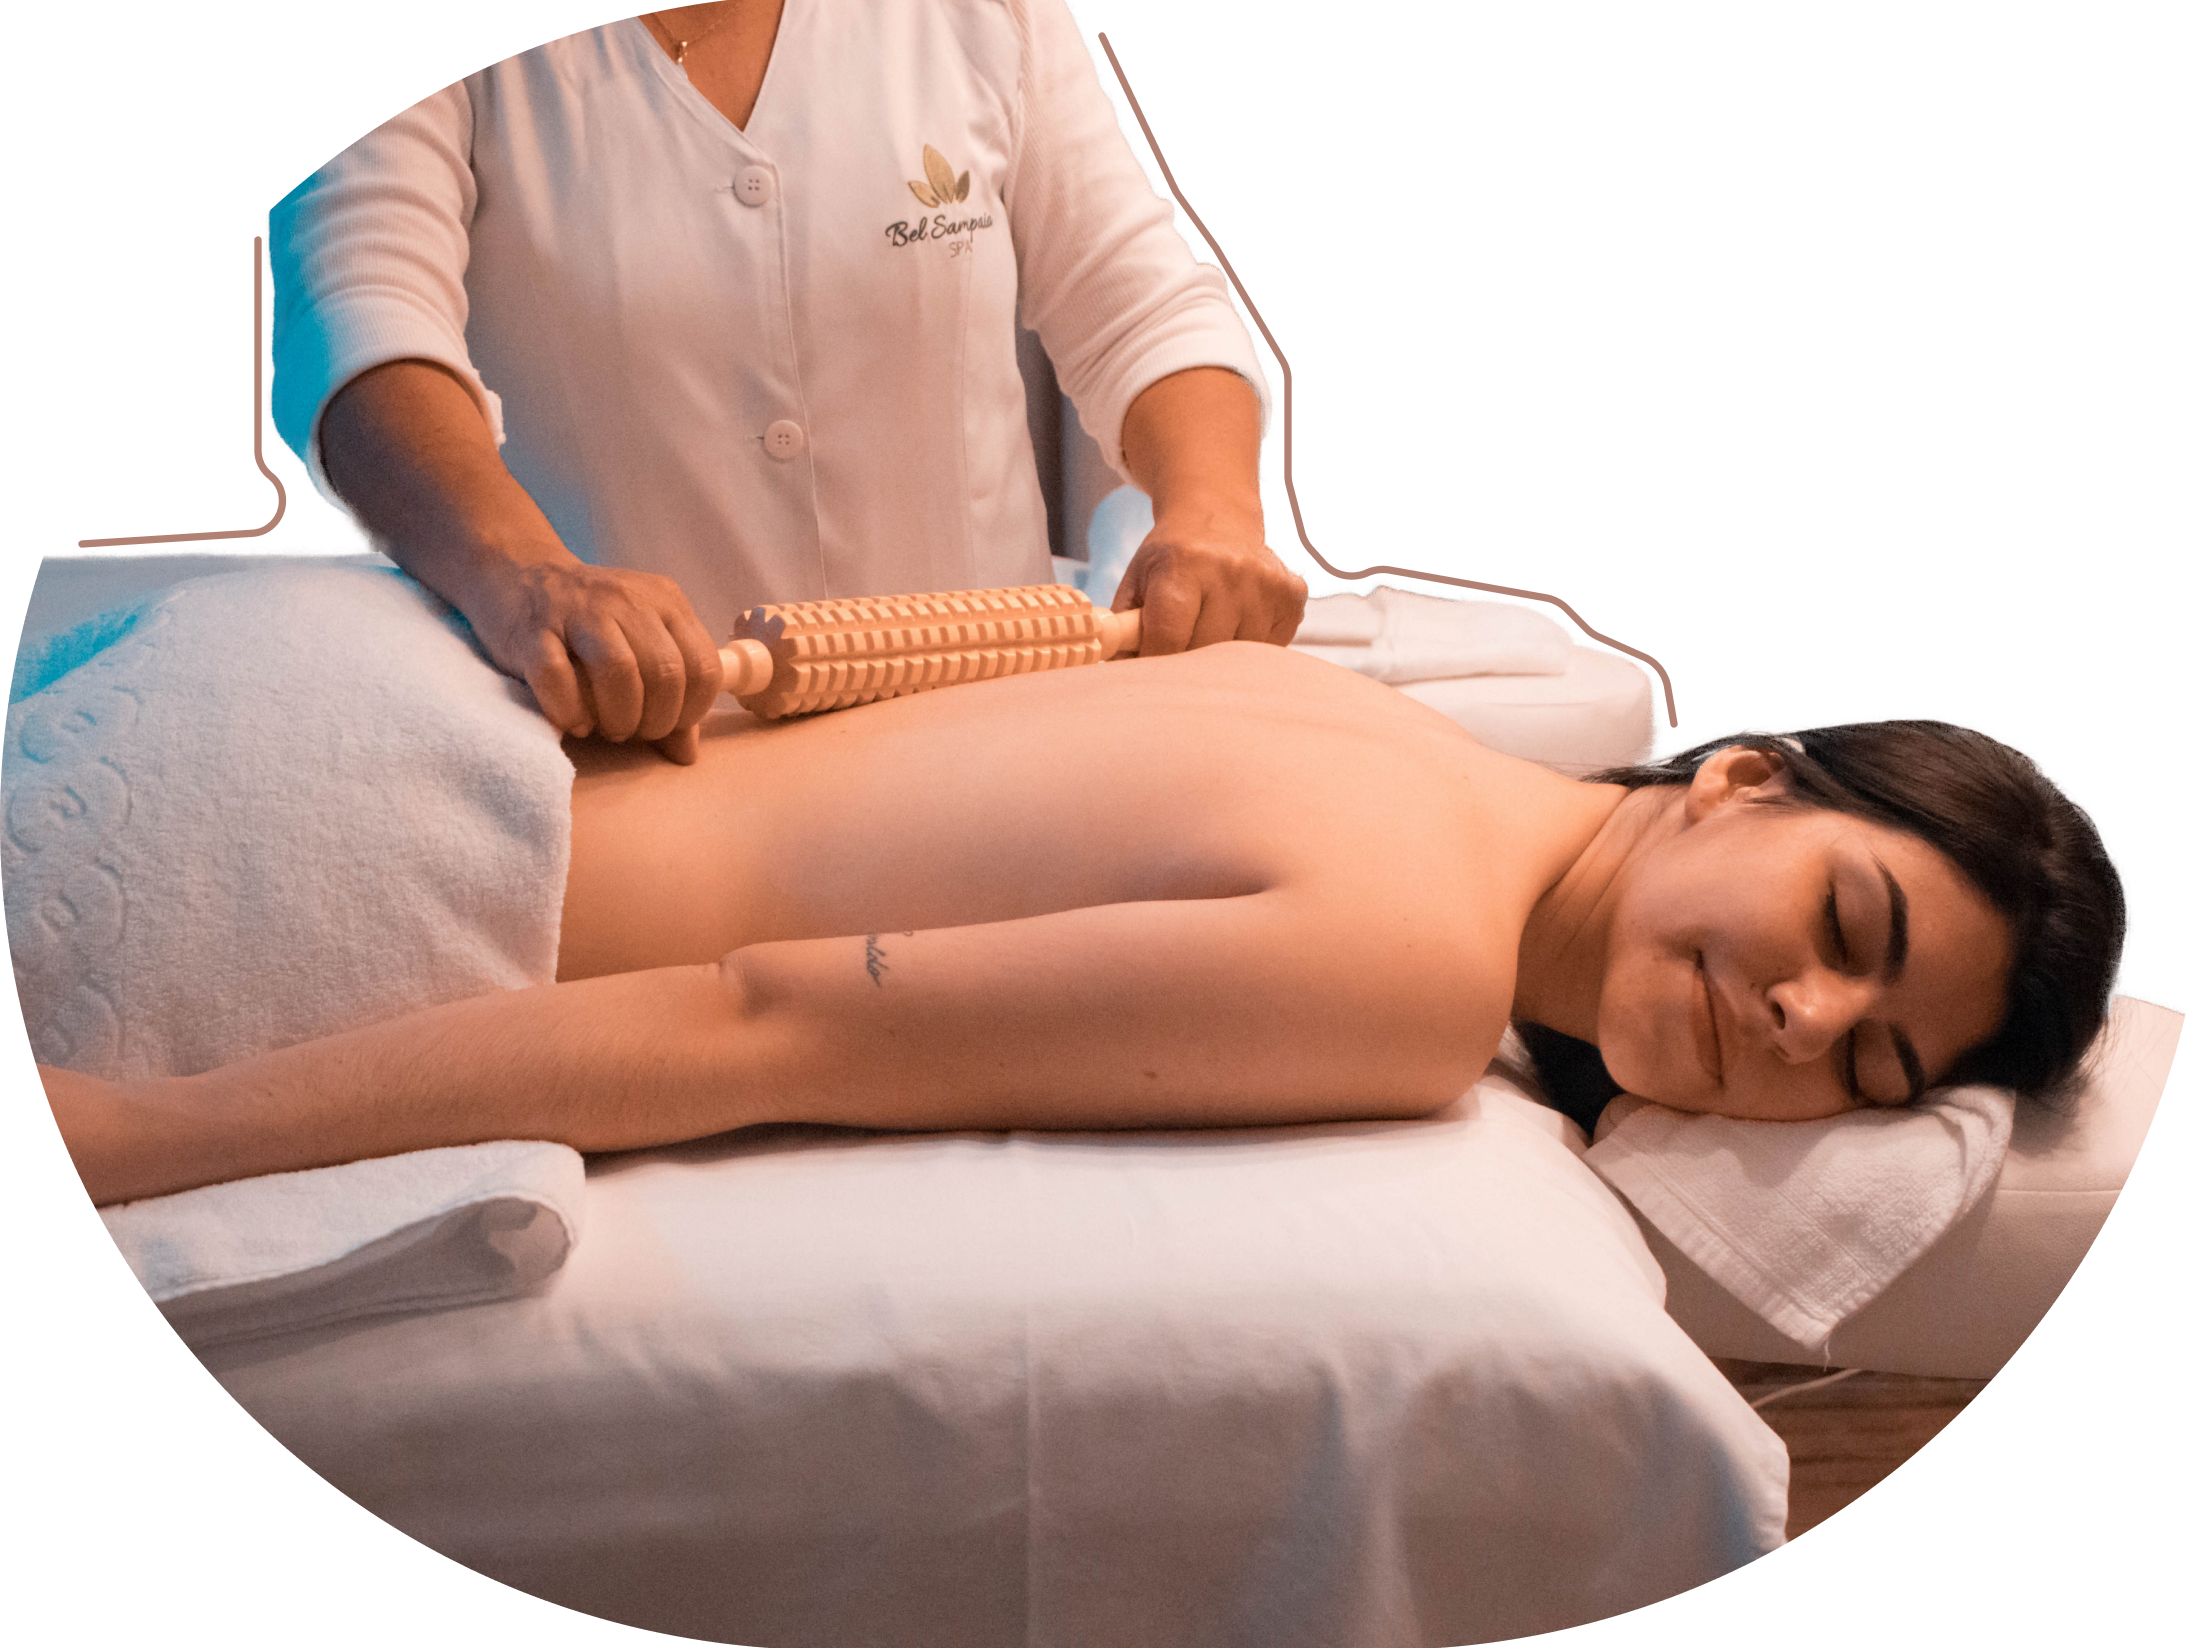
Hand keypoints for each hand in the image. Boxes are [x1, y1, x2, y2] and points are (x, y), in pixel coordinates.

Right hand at [468, 559, 724, 764]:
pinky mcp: (533, 630)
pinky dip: (570, 711)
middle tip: (636, 732)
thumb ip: (671, 690)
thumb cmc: (589, 619)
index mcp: (665, 601)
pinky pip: (558, 677)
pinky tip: (574, 721)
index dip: (692, 709)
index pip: (703, 665)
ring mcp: (578, 611)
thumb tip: (686, 751)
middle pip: (665, 672)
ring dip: (620, 717)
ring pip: (619, 670)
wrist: (518, 572)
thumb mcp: (640, 641)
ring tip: (609, 729)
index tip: (670, 726)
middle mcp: (627, 600)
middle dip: (657, 720)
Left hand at [1113, 506, 1306, 653]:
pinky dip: (1249, 649)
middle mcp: (1229, 570)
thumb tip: (1116, 678)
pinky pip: (1269, 649)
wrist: (1218, 516)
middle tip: (1177, 650)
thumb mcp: (1136, 583)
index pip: (1168, 637)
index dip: (1154, 664)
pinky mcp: (1292, 596)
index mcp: (1183, 565)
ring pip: (1239, 658)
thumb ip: (1122, 631)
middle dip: (1185, 663)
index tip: (1147, 672)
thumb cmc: (1170, 558)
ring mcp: (1266, 583)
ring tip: (1208, 631)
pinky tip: (1237, 623)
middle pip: (1205, 652)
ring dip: (1220, 658)